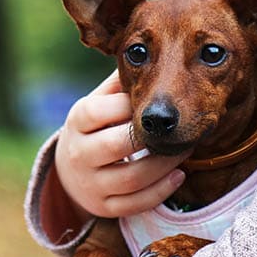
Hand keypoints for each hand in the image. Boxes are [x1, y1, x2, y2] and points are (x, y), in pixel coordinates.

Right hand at [54, 70, 187, 218]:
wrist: (71, 170)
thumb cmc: (95, 126)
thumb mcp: (99, 101)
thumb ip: (119, 82)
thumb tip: (145, 49)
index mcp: (77, 120)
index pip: (102, 111)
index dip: (133, 106)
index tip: (157, 103)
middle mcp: (79, 153)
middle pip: (118, 145)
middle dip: (154, 137)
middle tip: (180, 127)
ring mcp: (90, 183)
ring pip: (132, 178)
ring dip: (165, 164)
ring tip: (185, 149)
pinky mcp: (103, 207)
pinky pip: (135, 204)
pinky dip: (161, 191)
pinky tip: (179, 175)